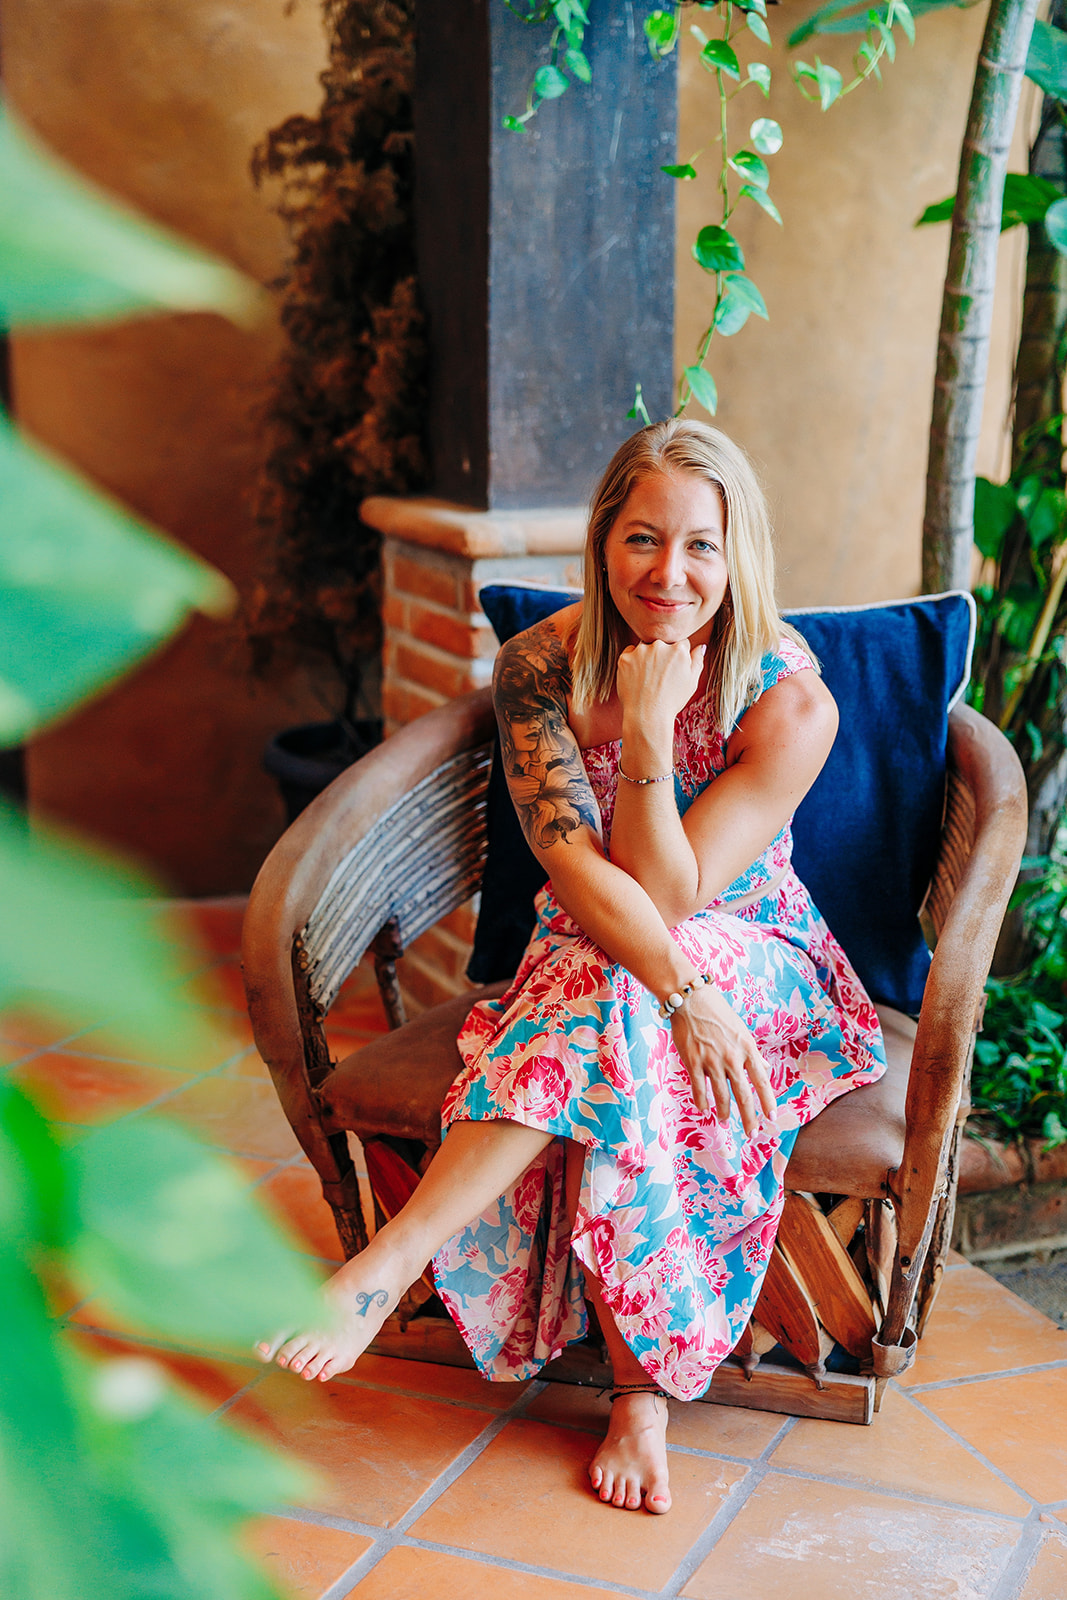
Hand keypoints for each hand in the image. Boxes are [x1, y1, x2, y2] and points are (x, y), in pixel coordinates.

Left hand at [616, 640, 704, 728]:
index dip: (677, 658)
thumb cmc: (672, 701)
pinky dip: (632, 663)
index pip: (680, 644)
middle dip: (661, 656)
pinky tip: (637, 678)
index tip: (672, 671)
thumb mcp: (692, 682)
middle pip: (661, 644)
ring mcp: (640, 651)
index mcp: (678, 649)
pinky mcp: (625, 658)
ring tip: (648, 679)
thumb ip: (697, 661)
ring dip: (646, 658)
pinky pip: (629, 654)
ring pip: (645, 648)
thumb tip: (700, 646)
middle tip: (659, 677)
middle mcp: (659, 646)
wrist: (647, 716)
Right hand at [668, 984, 776, 1136]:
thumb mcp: (741, 1029)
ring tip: (724, 1120)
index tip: (771, 1117)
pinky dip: (702, 1101)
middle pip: (744, 1094)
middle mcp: (732, 1057)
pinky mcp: (693, 1061)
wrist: (691, 999)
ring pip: (721, 1095)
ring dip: (724, 1111)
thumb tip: (764, 1066)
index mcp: (747, 1048)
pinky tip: (704, 1108)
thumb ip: (752, 1051)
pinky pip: (699, 1088)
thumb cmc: (718, 1012)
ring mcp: (712, 1061)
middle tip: (752, 1133)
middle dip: (749, 1117)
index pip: (762, 1081)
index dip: (767, 1101)